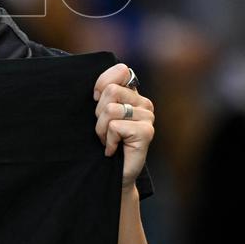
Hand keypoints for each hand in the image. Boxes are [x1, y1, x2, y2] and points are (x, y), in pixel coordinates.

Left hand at [93, 63, 154, 186]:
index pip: (121, 70)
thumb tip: (97, 88)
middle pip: (110, 91)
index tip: (95, 100)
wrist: (113, 173)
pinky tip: (114, 149)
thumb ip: (102, 95)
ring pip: (110, 110)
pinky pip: (115, 126)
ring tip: (109, 140)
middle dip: (99, 114)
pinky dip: (108, 140)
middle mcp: (144, 103)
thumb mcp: (100, 114)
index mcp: (134, 94)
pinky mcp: (147, 132)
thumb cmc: (105, 142)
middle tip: (104, 130)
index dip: (102, 83)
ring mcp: (148, 117)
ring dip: (102, 130)